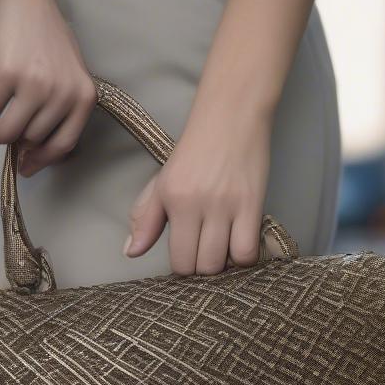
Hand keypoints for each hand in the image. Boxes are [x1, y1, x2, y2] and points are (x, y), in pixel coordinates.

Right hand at [0, 0, 96, 175]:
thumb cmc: (39, 34)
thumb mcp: (60, 72)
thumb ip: (48, 113)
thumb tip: (21, 156)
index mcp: (84, 95)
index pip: (63, 145)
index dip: (41, 161)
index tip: (25, 167)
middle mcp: (64, 92)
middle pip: (30, 140)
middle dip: (12, 138)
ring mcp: (37, 84)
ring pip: (8, 132)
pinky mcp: (9, 74)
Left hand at [124, 102, 271, 275]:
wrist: (231, 116)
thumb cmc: (195, 151)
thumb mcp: (162, 183)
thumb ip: (145, 220)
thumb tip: (131, 252)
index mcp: (173, 200)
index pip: (179, 261)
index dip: (185, 267)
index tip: (190, 256)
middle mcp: (199, 204)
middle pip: (203, 266)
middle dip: (205, 268)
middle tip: (207, 252)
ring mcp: (228, 205)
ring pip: (225, 262)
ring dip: (225, 264)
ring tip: (224, 248)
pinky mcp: (253, 202)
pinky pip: (249, 249)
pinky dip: (246, 256)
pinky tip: (241, 243)